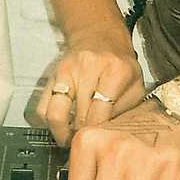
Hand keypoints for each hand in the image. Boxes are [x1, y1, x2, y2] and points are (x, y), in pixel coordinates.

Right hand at [39, 26, 143, 147]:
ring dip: (62, 133)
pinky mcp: (53, 74)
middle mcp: (89, 67)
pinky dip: (49, 121)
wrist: (100, 35)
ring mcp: (68, 70)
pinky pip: (43, 107)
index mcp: (115, 70)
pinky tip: (63, 124)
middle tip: (87, 144)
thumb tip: (109, 135)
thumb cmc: (120, 64)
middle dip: (83, 135)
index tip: (99, 141)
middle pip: (79, 116)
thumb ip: (127, 109)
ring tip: (71, 138)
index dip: (98, 133)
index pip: (100, 113)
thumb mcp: (135, 84)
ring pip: (56, 114)